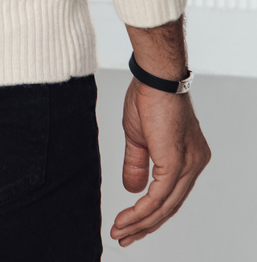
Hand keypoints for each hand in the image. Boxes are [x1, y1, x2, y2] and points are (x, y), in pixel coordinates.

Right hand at [110, 76, 210, 246]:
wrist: (154, 77)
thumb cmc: (148, 96)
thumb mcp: (139, 137)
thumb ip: (137, 164)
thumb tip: (133, 191)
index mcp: (190, 157)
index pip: (172, 194)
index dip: (151, 212)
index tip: (130, 223)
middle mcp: (195, 163)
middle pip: (171, 205)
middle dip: (145, 225)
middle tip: (124, 237)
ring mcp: (188, 164)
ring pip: (166, 206)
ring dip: (140, 222)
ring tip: (120, 231)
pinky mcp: (176, 163)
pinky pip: (159, 196)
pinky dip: (142, 211)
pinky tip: (127, 219)